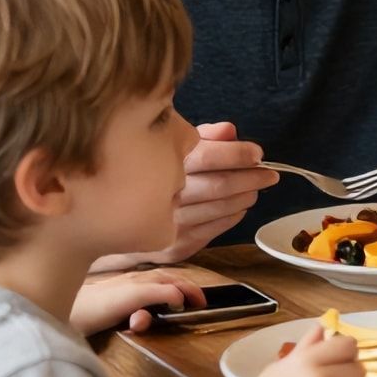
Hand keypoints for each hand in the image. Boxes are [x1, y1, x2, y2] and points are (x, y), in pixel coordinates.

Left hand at [70, 270, 206, 335]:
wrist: (52, 308)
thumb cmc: (92, 306)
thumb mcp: (130, 298)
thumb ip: (156, 293)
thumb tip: (180, 296)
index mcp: (140, 280)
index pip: (173, 280)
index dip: (190, 289)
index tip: (203, 303)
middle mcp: (132, 281)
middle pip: (164, 280)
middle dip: (183, 289)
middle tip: (197, 304)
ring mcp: (120, 290)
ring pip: (152, 286)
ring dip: (169, 292)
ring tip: (179, 303)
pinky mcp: (110, 301)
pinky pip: (138, 295)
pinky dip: (152, 298)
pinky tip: (148, 307)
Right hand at [95, 121, 278, 270]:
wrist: (107, 220)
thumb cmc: (144, 176)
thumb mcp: (167, 147)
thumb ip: (201, 137)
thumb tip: (230, 130)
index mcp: (158, 163)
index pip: (208, 156)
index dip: (238, 153)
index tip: (257, 153)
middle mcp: (161, 195)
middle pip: (221, 185)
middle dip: (252, 177)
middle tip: (269, 173)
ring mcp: (167, 224)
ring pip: (222, 208)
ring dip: (246, 196)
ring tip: (255, 188)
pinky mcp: (173, 246)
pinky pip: (215, 229)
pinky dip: (233, 215)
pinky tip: (238, 206)